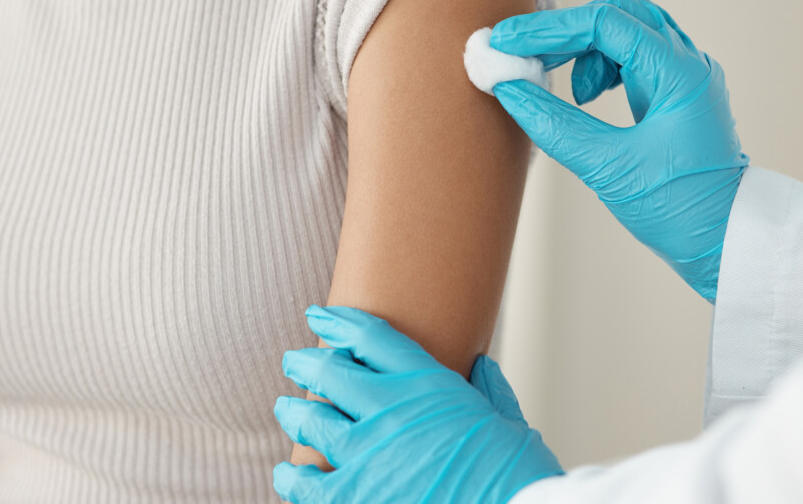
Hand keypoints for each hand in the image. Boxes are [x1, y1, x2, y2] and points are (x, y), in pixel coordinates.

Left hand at [273, 305, 561, 503]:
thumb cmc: (515, 473)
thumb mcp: (509, 422)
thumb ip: (490, 392)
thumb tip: (482, 369)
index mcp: (427, 383)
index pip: (370, 336)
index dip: (338, 322)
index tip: (319, 317)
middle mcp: (390, 410)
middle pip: (329, 371)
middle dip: (305, 363)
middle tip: (294, 362)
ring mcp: (367, 455)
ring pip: (311, 420)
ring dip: (294, 412)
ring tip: (287, 409)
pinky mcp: (354, 498)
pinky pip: (306, 483)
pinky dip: (292, 476)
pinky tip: (288, 473)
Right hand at [491, 0, 747, 300]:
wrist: (727, 244)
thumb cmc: (680, 210)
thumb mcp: (609, 169)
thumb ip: (555, 125)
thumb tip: (508, 88)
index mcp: (680, 74)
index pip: (605, 23)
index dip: (549, 29)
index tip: (506, 40)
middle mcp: (688, 65)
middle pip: (619, 14)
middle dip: (566, 31)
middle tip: (523, 56)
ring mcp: (685, 78)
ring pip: (626, 32)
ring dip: (584, 50)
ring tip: (565, 91)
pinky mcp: (676, 96)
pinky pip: (633, 58)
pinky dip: (600, 67)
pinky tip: (585, 98)